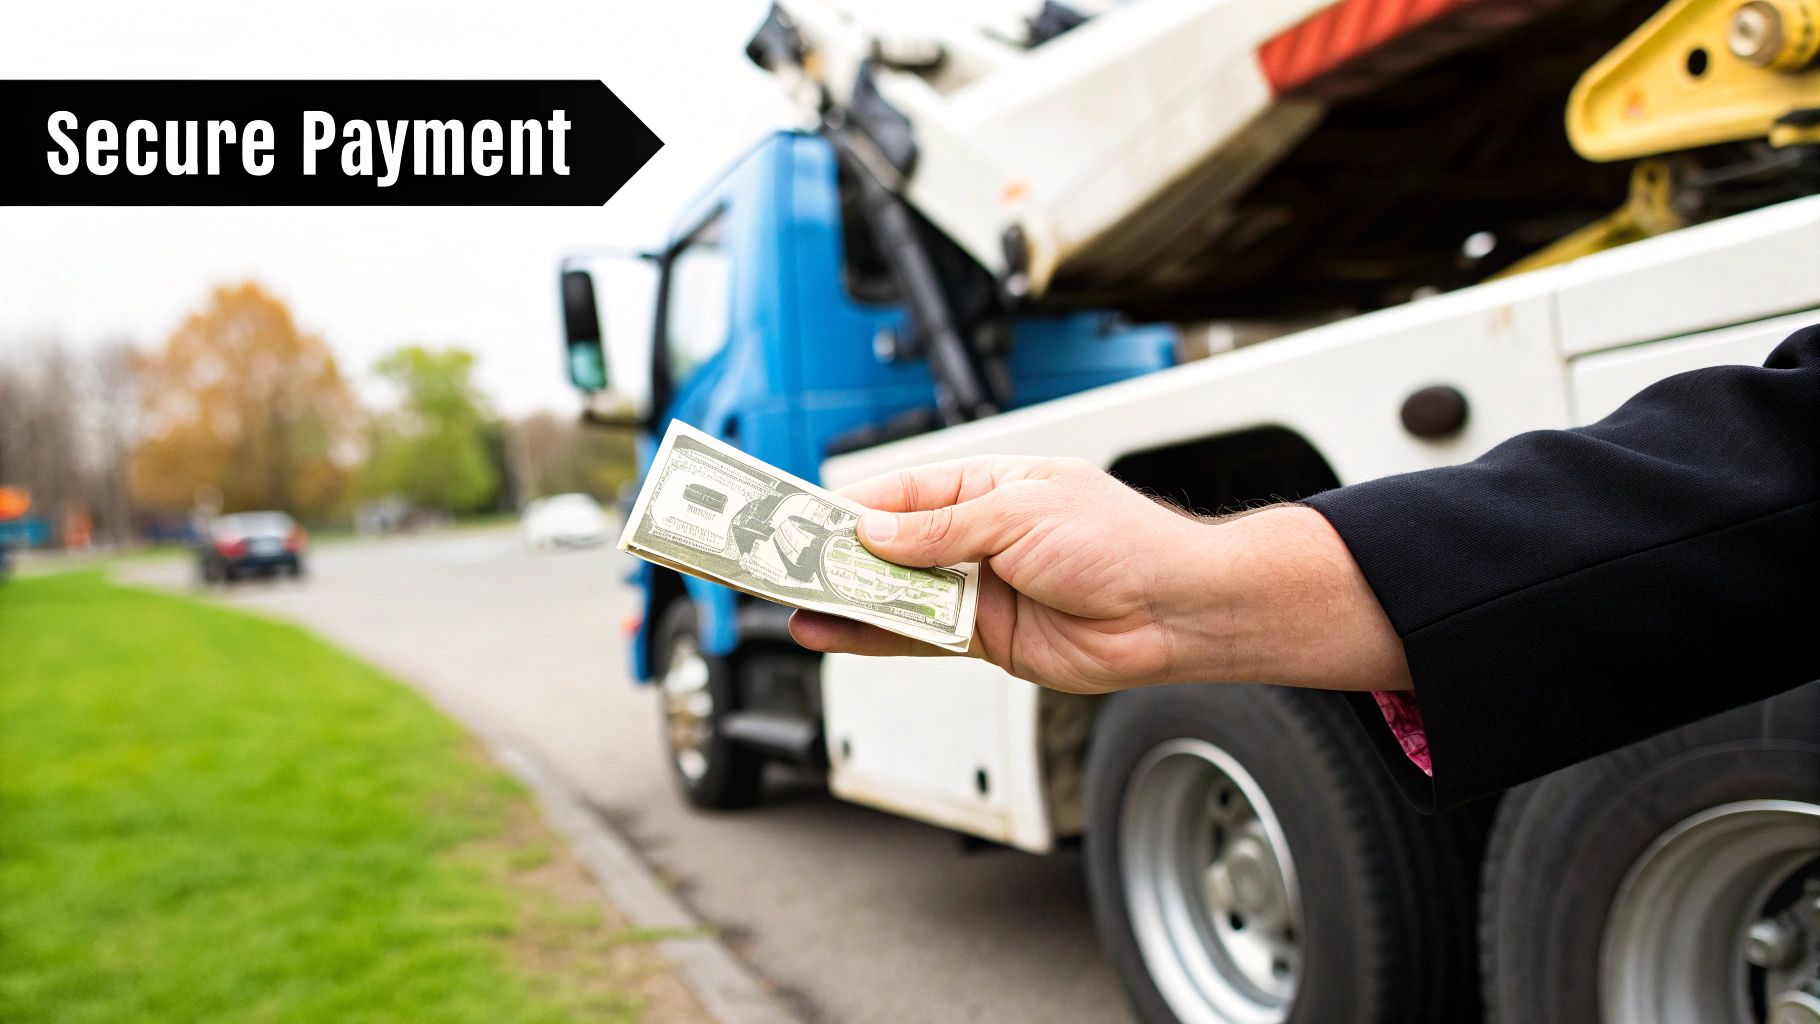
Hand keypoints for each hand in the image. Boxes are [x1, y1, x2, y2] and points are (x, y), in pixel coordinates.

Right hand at [787, 456, 1411, 694]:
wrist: (1174, 610)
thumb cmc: (1120, 541)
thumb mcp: (1022, 514)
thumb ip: (941, 531)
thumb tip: (873, 536)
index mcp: (983, 487)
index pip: (893, 496)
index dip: (838, 506)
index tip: (788, 511)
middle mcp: (973, 538)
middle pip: (882, 547)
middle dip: (826, 553)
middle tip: (766, 557)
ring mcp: (976, 590)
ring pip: (890, 595)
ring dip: (838, 598)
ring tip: (780, 597)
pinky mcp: (983, 639)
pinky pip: (913, 636)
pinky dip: (868, 635)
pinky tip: (826, 630)